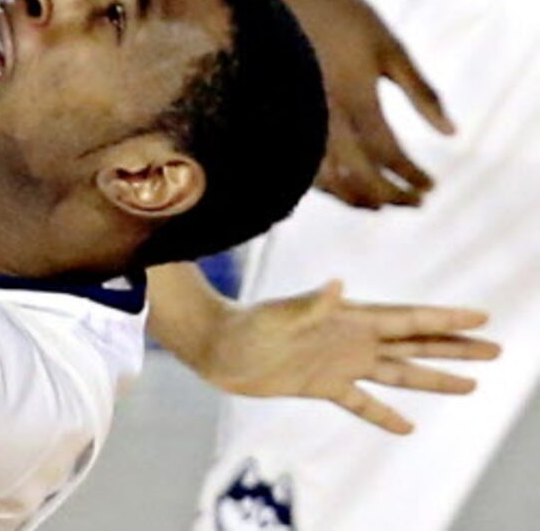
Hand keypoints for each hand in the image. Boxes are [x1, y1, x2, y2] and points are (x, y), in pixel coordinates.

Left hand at [197, 281, 496, 434]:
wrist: (216, 348)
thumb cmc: (246, 326)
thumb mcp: (281, 315)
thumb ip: (311, 304)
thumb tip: (338, 285)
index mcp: (349, 319)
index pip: (407, 319)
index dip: (444, 319)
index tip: (480, 317)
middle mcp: (351, 340)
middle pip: (414, 344)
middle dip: (455, 347)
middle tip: (496, 348)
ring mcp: (339, 363)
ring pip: (398, 373)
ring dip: (434, 378)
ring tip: (472, 385)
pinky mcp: (322, 386)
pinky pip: (362, 403)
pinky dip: (384, 415)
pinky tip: (407, 426)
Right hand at [282, 0, 452, 207]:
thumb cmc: (344, 13)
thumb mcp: (392, 47)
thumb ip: (422, 92)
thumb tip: (451, 133)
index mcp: (354, 94)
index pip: (388, 154)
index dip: (412, 176)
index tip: (431, 185)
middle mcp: (322, 110)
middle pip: (357, 176)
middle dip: (390, 196)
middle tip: (413, 201)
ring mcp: (295, 112)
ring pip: (325, 178)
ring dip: (357, 197)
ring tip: (381, 200)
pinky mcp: (279, 111)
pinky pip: (301, 162)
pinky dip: (327, 183)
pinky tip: (344, 181)